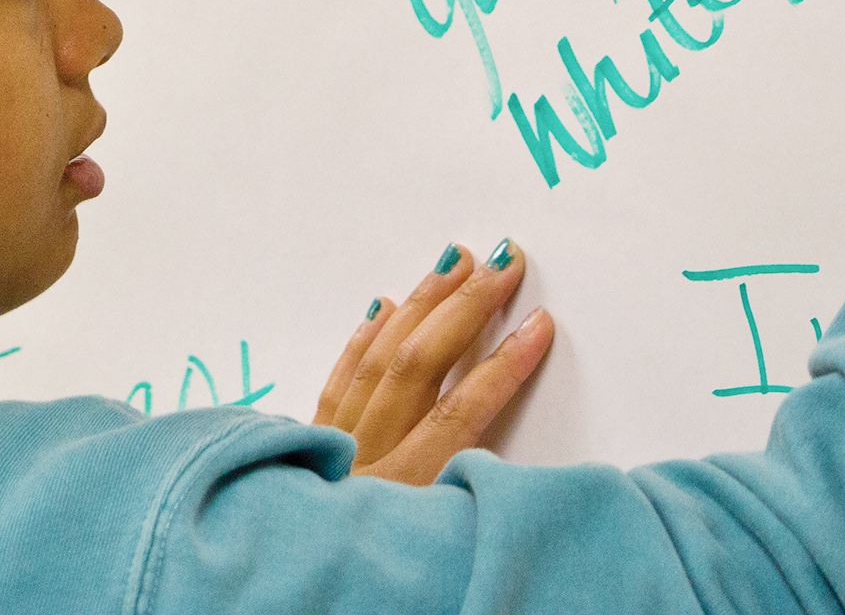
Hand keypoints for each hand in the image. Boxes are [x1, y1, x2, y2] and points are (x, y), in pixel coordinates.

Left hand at [313, 242, 552, 486]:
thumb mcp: (433, 582)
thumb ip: (464, 500)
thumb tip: (498, 459)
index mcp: (401, 493)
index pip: (460, 414)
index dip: (503, 366)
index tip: (538, 324)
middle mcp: (360, 462)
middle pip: (416, 369)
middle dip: (464, 310)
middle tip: (501, 263)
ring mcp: (328, 451)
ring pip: (375, 364)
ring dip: (418, 309)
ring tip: (451, 266)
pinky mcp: (305, 451)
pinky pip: (336, 383)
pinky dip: (362, 343)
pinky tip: (382, 310)